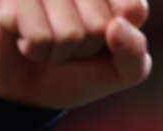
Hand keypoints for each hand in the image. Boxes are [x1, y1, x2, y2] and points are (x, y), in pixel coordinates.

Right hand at [0, 0, 151, 108]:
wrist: (28, 90)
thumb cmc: (80, 72)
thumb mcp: (122, 71)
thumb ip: (135, 53)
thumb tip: (116, 27)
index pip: (134, 7)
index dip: (122, 39)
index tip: (109, 41)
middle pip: (100, 25)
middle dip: (87, 49)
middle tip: (72, 46)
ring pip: (70, 32)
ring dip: (60, 52)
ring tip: (49, 43)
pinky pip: (39, 35)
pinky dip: (36, 51)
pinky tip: (27, 42)